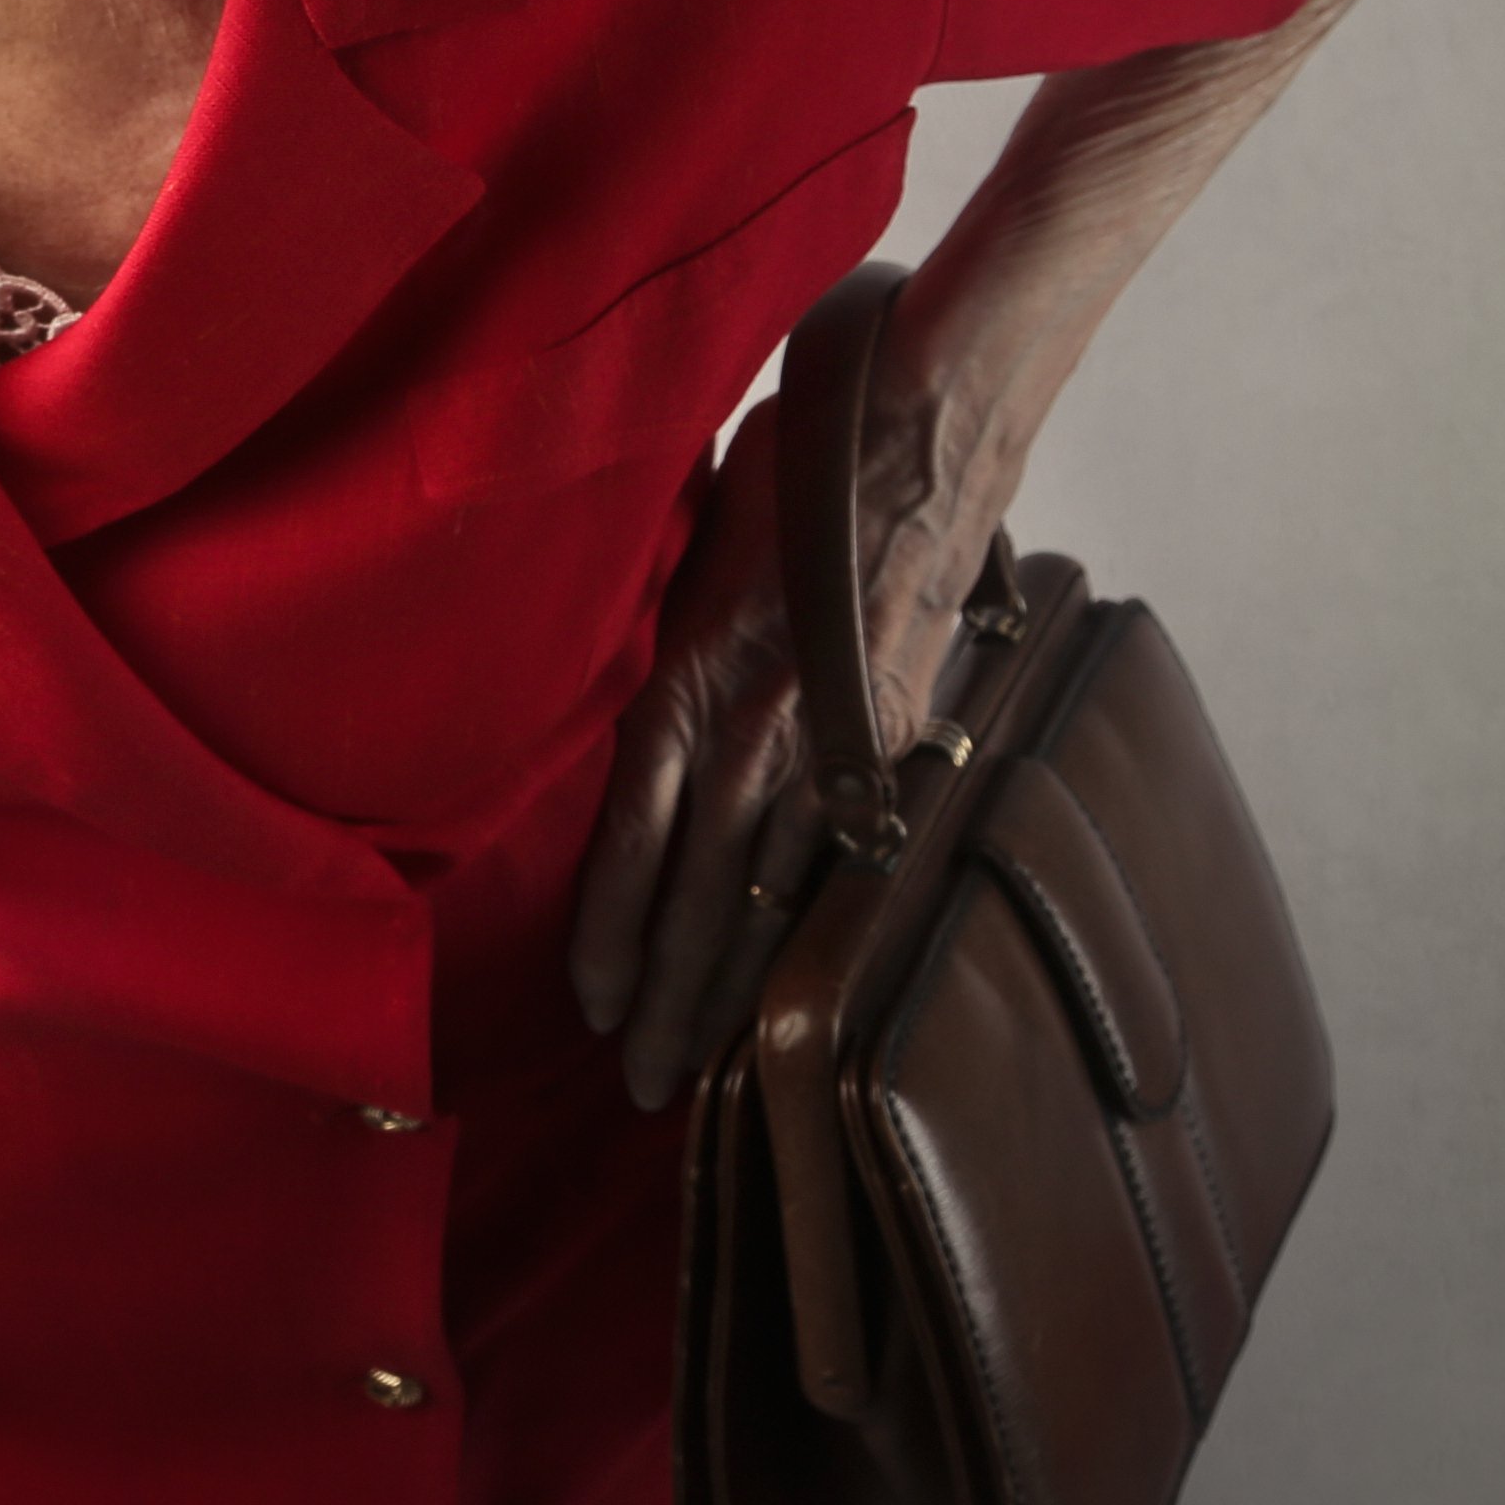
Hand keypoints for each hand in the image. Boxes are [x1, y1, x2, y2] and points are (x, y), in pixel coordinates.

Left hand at [565, 367, 1010, 1112]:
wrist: (917, 421)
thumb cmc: (800, 454)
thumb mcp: (705, 537)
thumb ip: (683, 622)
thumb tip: (671, 670)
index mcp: (684, 675)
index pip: (630, 836)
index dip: (606, 930)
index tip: (587, 1003)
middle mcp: (749, 723)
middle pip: (690, 893)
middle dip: (660, 997)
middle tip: (638, 1084)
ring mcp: (830, 740)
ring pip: (762, 897)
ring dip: (726, 991)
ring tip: (693, 1070)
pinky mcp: (897, 740)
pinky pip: (844, 860)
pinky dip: (813, 934)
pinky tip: (801, 995)